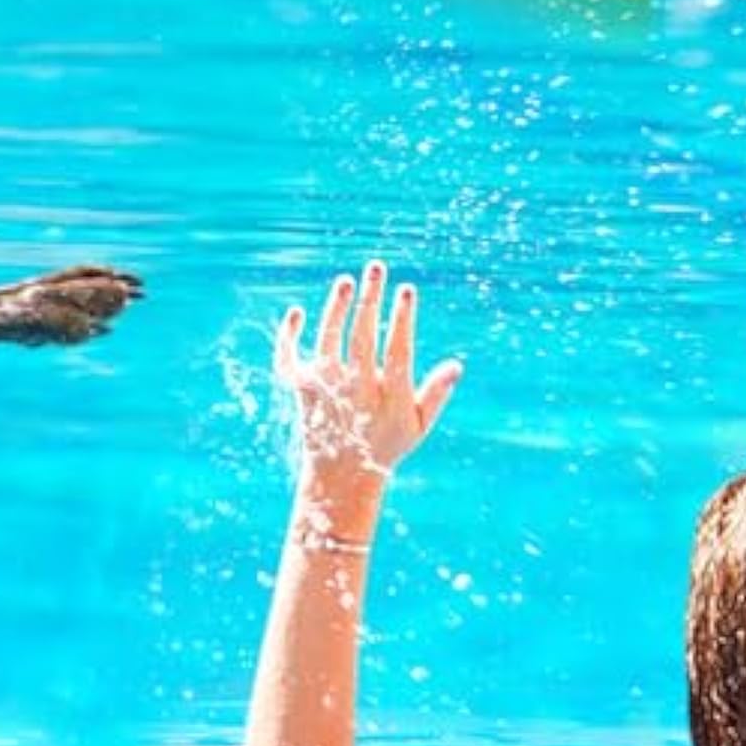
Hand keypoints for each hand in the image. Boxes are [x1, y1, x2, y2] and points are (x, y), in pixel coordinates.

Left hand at [274, 262, 462, 481]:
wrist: (342, 477)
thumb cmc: (385, 446)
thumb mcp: (418, 425)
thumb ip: (435, 395)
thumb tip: (456, 365)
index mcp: (388, 396)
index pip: (397, 349)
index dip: (402, 319)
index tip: (407, 289)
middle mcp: (355, 389)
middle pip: (362, 337)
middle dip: (370, 300)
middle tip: (376, 267)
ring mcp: (327, 388)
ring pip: (328, 341)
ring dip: (335, 309)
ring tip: (346, 281)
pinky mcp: (302, 390)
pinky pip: (290, 360)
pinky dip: (288, 337)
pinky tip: (296, 311)